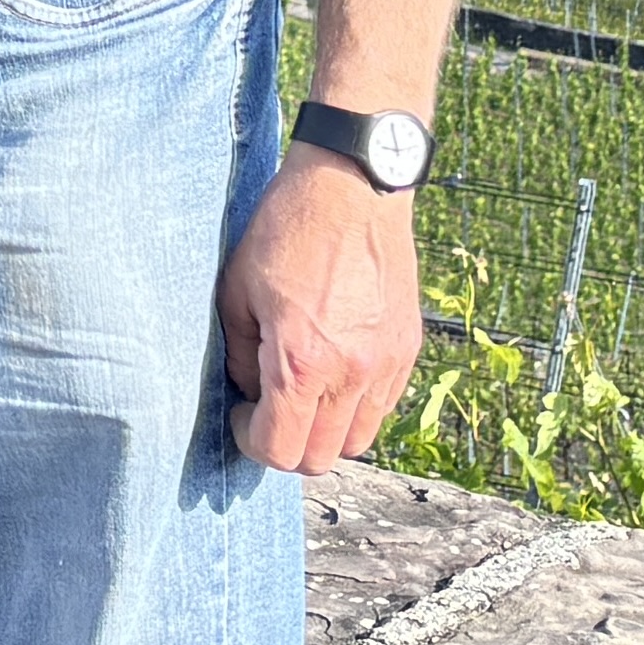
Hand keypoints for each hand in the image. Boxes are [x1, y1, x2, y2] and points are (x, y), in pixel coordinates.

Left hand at [217, 151, 425, 474]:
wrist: (353, 186)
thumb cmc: (286, 229)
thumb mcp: (236, 290)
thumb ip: (239, 356)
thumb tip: (250, 393)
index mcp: (302, 362)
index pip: (280, 449)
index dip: (251, 441)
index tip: (241, 415)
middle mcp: (352, 374)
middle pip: (321, 459)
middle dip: (286, 444)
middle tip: (267, 408)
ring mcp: (386, 365)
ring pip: (358, 440)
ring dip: (325, 430)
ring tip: (302, 391)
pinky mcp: (407, 349)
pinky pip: (382, 406)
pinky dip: (355, 405)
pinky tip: (333, 368)